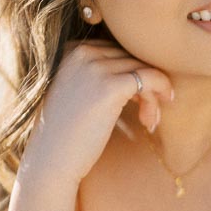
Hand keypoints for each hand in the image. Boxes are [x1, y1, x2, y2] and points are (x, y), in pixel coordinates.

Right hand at [17, 38, 174, 191]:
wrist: (51, 160)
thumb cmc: (65, 135)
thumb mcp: (75, 94)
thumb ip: (96, 76)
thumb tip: (138, 69)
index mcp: (70, 51)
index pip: (115, 51)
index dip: (130, 75)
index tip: (136, 102)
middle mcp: (81, 53)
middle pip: (131, 58)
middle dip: (145, 85)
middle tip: (148, 115)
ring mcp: (95, 68)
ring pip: (143, 69)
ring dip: (153, 96)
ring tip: (149, 121)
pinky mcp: (110, 87)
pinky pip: (150, 78)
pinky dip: (160, 94)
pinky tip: (151, 120)